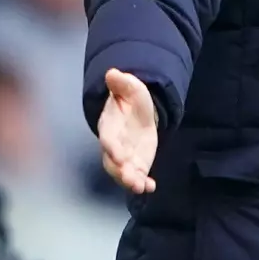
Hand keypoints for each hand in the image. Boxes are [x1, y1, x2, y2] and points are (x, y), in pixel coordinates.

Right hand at [98, 69, 158, 193]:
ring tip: (140, 187)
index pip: (108, 138)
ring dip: (130, 181)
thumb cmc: (132, 100)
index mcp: (110, 126)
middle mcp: (114, 145)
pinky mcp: (136, 164)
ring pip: (123, 173)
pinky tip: (150, 187)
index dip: (111, 147)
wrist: (139, 113)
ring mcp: (124, 157)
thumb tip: (112, 72)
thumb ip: (123, 83)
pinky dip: (143, 183)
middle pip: (113, 161)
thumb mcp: (132, 87)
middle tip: (130, 177)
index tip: (117, 155)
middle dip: (120, 170)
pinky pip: (137, 176)